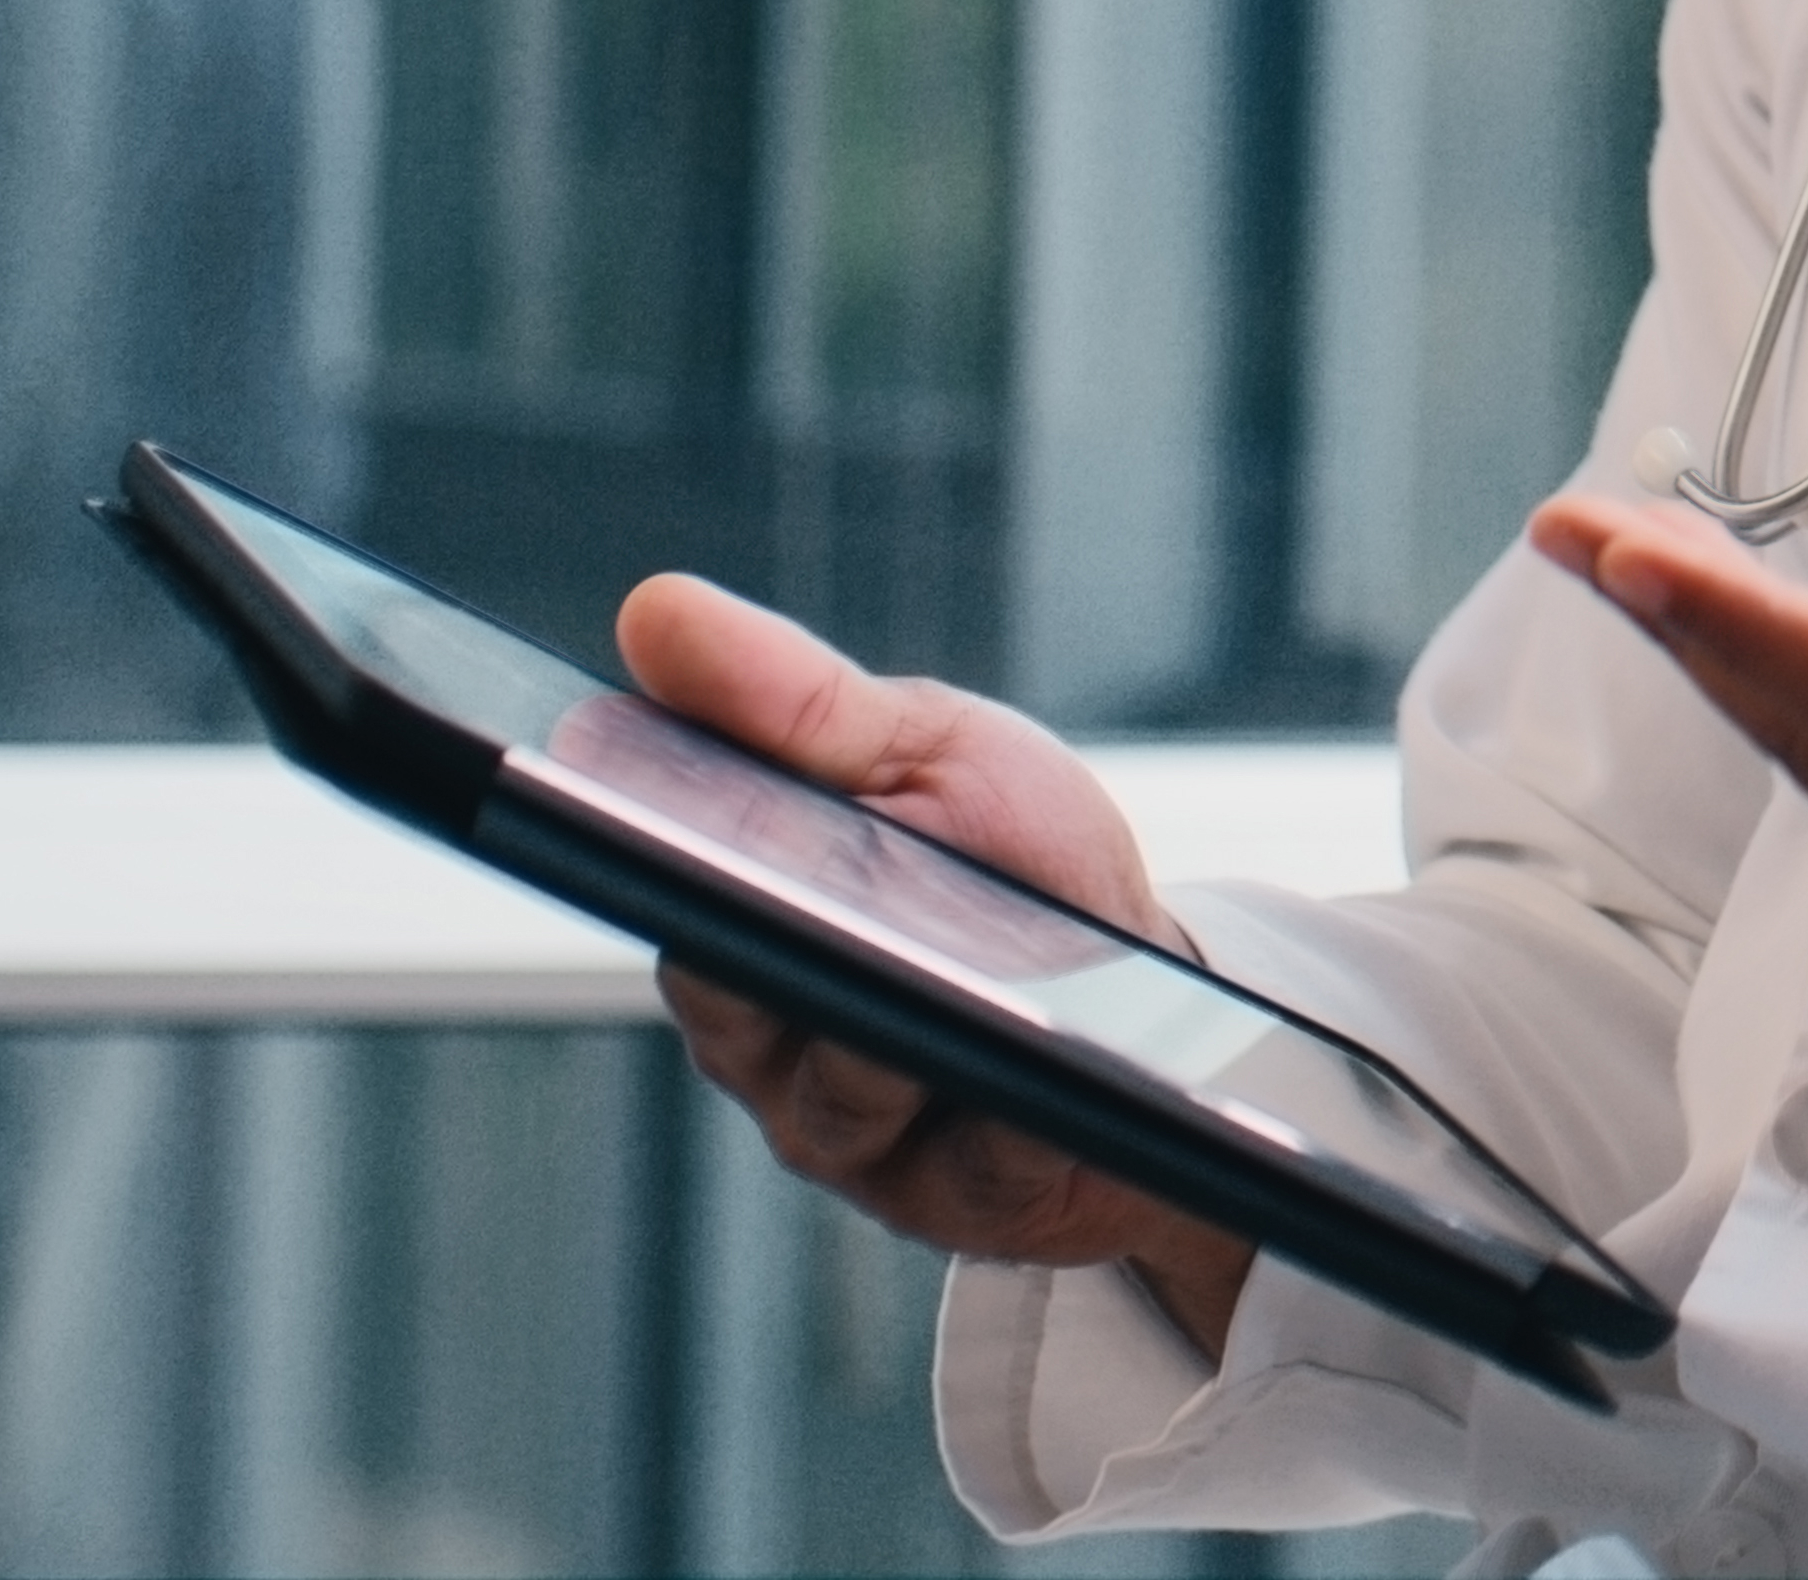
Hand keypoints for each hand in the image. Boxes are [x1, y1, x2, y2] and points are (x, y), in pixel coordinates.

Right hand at [615, 574, 1259, 1358]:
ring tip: (953, 989)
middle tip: (820, 907)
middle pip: (741, 1004)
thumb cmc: (1016, 858)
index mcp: (739, 918)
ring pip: (844, 1091)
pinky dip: (1009, 1112)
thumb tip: (654, 610)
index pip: (670, 894)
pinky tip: (1047, 1079)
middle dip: (783, 954)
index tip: (660, 824)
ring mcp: (852, 1128)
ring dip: (896, 1037)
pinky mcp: (952, 1196)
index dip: (658, 863)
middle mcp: (767, 1039)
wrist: (1152, 991)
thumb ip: (794, 703)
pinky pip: (969, 1161)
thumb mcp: (924, 750)